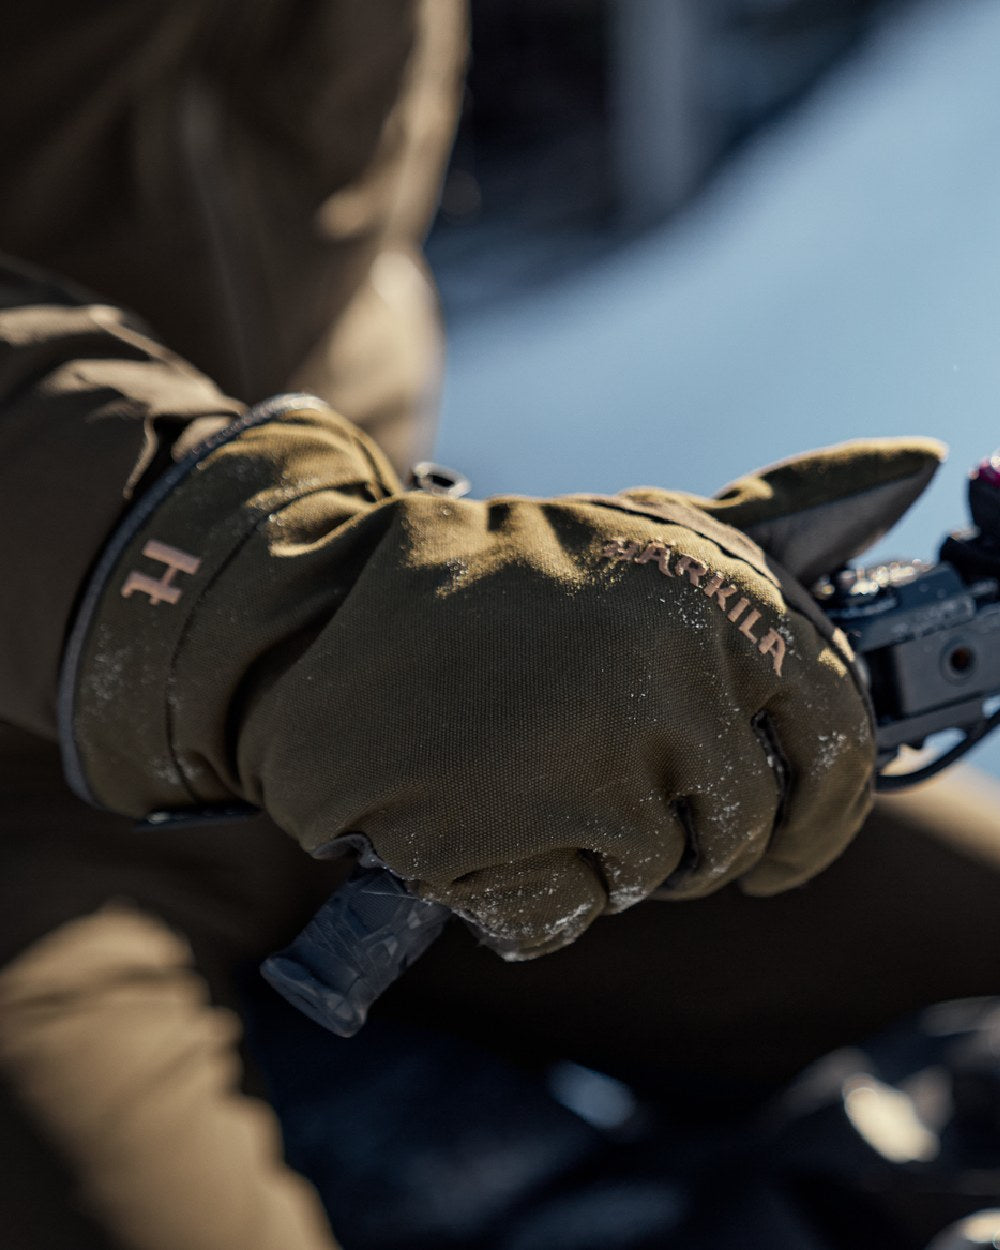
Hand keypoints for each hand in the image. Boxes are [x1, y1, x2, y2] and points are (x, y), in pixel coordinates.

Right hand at [66, 402, 942, 957]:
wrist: (311, 621)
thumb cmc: (488, 584)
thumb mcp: (637, 531)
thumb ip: (776, 513)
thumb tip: (915, 459)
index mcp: (716, 578)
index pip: (837, 723)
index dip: (824, 799)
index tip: (788, 838)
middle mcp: (685, 647)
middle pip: (759, 818)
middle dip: (712, 842)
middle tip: (636, 817)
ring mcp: (621, 730)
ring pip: (673, 865)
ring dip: (609, 852)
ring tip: (527, 784)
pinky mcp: (553, 811)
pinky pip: (593, 899)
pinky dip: (543, 882)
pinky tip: (482, 818)